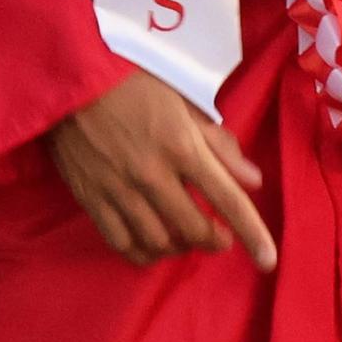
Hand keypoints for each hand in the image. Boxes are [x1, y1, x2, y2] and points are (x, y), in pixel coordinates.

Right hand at [47, 69, 276, 271]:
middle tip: (220, 236)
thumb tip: (253, 180)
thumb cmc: (135, 85)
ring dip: (180, 247)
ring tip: (186, 237)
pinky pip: (122, 243)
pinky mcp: (93, 200)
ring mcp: (121, 191)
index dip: (252, 232)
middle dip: (214, 240)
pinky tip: (153, 245)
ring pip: (159, 242)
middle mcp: (154, 175)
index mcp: (182, 146)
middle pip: (193, 229)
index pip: (227, 198)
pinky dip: (143, 252)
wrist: (73, 81)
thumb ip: (220, 144)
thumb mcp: (185, 103)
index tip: (268, 260)